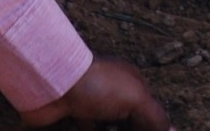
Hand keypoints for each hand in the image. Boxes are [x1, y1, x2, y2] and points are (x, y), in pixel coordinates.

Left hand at [25, 59, 169, 130]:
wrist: (53, 84)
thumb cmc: (97, 86)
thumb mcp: (135, 98)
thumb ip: (155, 116)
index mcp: (132, 83)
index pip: (149, 112)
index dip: (151, 126)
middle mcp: (115, 94)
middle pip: (131, 121)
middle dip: (133, 129)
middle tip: (122, 130)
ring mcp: (95, 107)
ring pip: (112, 127)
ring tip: (106, 129)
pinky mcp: (77, 119)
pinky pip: (92, 130)